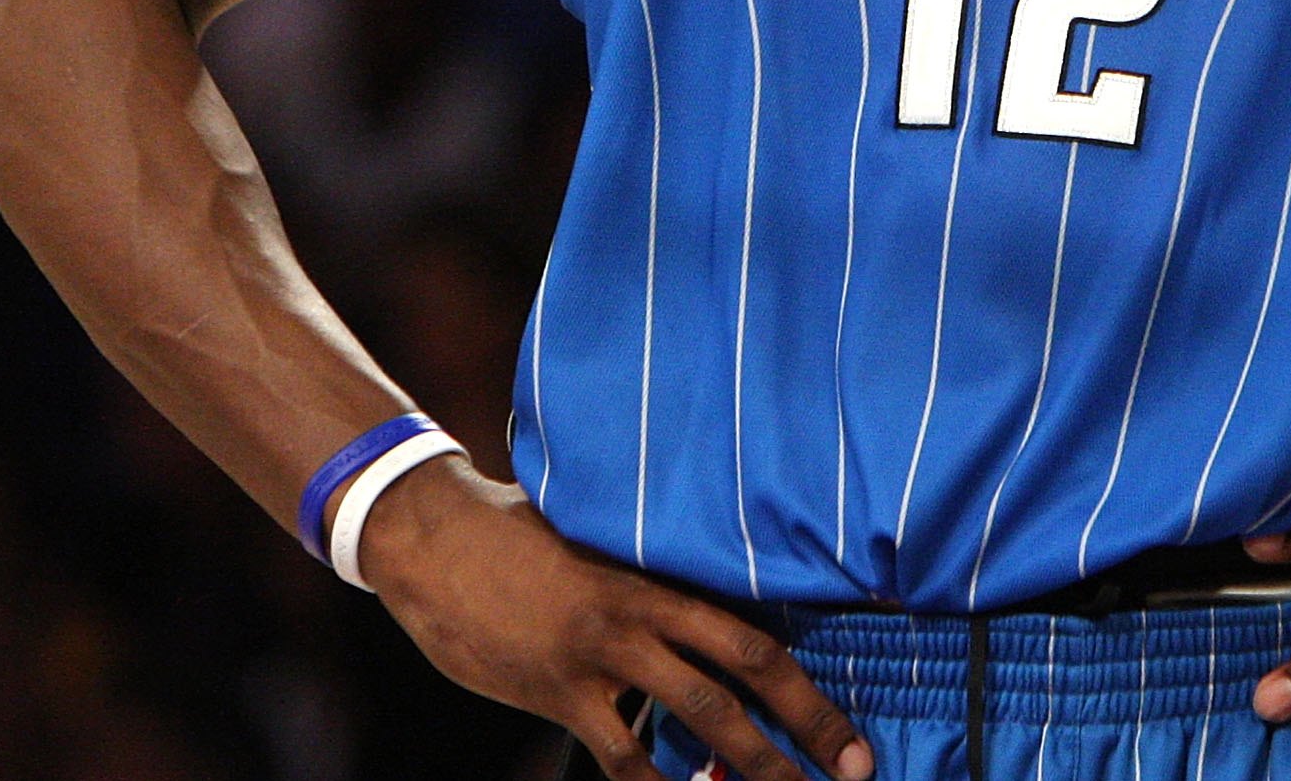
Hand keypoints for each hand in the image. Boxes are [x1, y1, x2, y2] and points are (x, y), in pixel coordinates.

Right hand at [361, 458, 873, 780]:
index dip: (804, 682)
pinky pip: (621, 756)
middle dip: (804, 730)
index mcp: (656, 578)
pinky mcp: (554, 693)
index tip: (846, 715)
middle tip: (857, 768)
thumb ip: (646, 579)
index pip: (751, 634)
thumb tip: (700, 602)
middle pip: (740, 681)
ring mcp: (596, 660)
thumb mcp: (594, 541)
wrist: (434, 536)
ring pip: (692, 724)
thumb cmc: (516, 533)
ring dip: (746, 770)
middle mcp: (638, 618)